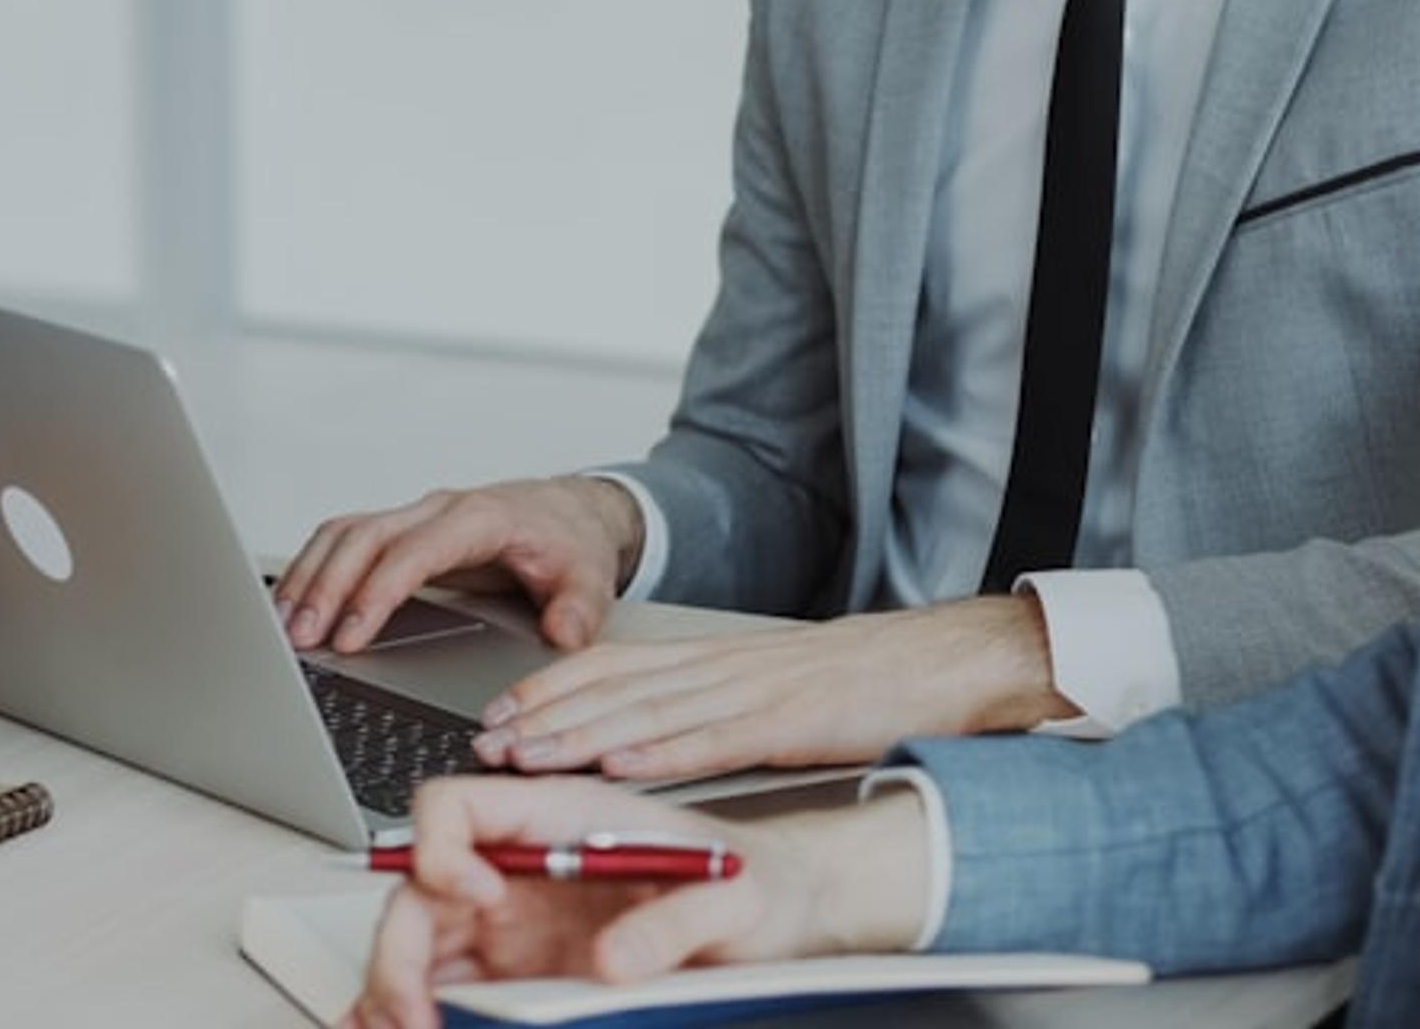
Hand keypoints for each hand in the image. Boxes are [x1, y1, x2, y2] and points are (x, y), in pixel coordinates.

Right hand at [278, 477, 645, 653]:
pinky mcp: (401, 531)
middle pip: (363, 537)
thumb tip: (562, 634)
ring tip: (281, 628)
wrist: (570, 514)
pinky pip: (345, 541)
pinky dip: (313, 569)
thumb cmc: (571, 543)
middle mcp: (437, 510)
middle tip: (298, 639)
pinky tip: (294, 604)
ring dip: (309, 577)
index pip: (412, 551)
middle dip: (325, 588)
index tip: (350, 637)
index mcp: (478, 518)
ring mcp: (415, 517)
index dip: (376, 593)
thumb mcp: (591, 577)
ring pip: (344, 534)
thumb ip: (579, 608)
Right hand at [341, 777, 933, 1028]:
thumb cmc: (751, 883)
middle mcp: (520, 867)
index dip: (441, 850)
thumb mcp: (736, 898)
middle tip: (416, 1013)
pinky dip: (412, 1012)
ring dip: (394, 991)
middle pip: (415, 891)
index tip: (478, 900)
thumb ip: (679, 921)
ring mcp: (511, 922)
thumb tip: (614, 961)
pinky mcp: (515, 971)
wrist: (777, 911)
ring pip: (416, 945)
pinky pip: (442, 987)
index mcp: (559, 820)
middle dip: (398, 951)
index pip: (455, 806)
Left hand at [475, 596, 1071, 781]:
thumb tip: (645, 731)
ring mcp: (751, 691)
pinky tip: (620, 762)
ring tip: (528, 756)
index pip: (611, 664)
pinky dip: (661, 750)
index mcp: (713, 657)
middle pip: (613, 686)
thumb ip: (708, 703)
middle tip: (486, 741)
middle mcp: (719, 667)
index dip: (548, 687)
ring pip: (648, 711)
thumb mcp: (766, 685)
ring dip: (580, 735)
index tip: (498, 711)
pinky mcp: (786, 721)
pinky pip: (713, 738)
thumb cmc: (856, 680)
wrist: (933, 661)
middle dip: (543, 715)